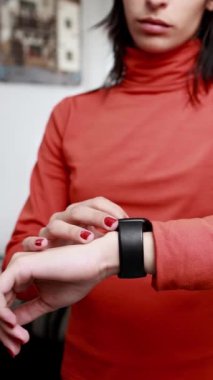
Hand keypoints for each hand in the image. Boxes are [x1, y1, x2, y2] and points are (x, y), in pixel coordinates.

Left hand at [0, 232, 118, 355]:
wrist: (96, 262)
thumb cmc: (78, 277)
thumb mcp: (48, 301)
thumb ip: (29, 310)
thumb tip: (12, 325)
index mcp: (23, 276)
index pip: (4, 302)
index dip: (6, 327)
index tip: (16, 347)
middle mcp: (17, 268)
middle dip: (3, 329)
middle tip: (15, 348)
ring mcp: (18, 265)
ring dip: (3, 323)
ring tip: (19, 338)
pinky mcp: (21, 265)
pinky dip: (2, 311)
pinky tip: (13, 323)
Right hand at [23, 197, 127, 250]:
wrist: (66, 269)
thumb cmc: (86, 252)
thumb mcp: (102, 241)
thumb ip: (114, 233)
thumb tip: (135, 229)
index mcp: (81, 212)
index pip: (96, 202)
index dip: (111, 209)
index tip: (125, 221)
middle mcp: (65, 217)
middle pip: (79, 210)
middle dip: (96, 217)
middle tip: (113, 226)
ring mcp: (50, 230)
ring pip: (57, 224)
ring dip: (72, 231)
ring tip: (87, 239)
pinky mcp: (37, 246)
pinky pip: (30, 242)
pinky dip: (35, 243)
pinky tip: (44, 247)